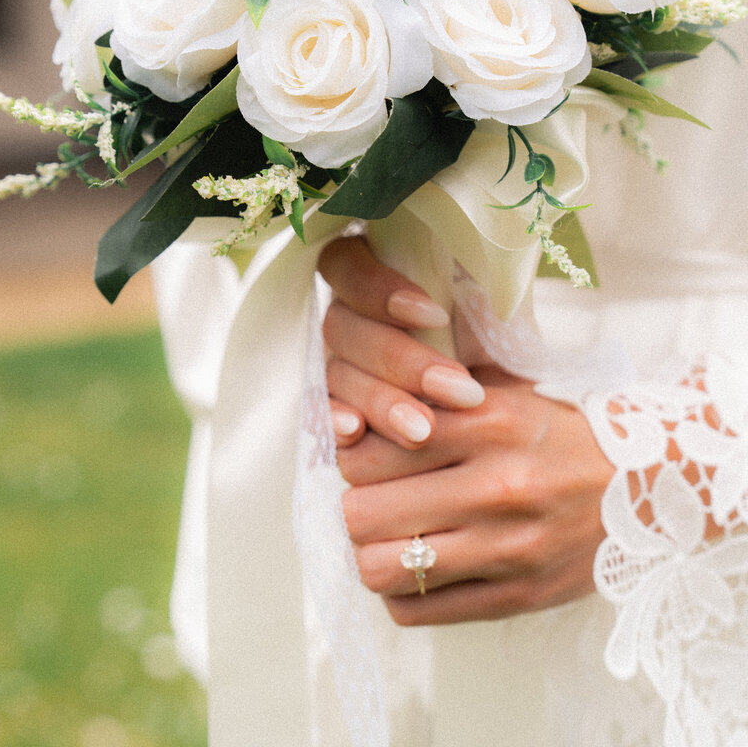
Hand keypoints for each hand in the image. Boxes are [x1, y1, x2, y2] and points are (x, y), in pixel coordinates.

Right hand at [319, 236, 485, 448]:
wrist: (516, 402)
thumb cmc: (503, 339)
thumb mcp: (495, 301)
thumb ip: (472, 282)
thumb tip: (465, 282)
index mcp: (378, 268)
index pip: (347, 264)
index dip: (377, 289)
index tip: (435, 317)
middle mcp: (351, 313)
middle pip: (342, 327)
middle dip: (399, 361)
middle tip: (457, 390)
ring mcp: (340, 362)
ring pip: (337, 374)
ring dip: (381, 402)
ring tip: (425, 430)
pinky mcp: (341, 408)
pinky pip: (320, 414)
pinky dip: (335, 421)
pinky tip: (355, 432)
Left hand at [339, 368, 613, 624]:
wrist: (645, 483)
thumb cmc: (559, 431)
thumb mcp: (504, 389)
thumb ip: (436, 386)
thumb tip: (360, 402)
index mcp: (487, 424)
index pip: (372, 447)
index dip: (351, 454)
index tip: (361, 454)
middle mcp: (495, 485)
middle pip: (364, 512)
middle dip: (353, 506)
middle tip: (367, 499)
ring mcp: (506, 548)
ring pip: (384, 567)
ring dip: (372, 553)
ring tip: (387, 537)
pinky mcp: (516, 596)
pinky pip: (420, 610)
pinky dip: (401, 593)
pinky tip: (415, 569)